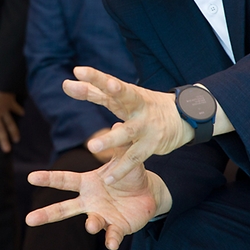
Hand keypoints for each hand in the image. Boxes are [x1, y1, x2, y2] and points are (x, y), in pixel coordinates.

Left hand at [0, 80, 23, 151]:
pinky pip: (16, 108)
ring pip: (10, 124)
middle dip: (3, 141)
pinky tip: (23, 114)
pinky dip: (19, 110)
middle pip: (0, 130)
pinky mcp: (12, 104)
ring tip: (17, 140)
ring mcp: (5, 110)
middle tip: (7, 150)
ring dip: (14, 132)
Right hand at [25, 159, 169, 249]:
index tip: (30, 177)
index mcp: (87, 183)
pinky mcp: (116, 228)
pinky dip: (111, 239)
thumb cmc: (130, 173)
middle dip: (46, 214)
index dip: (47, 178)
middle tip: (28, 220)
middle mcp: (89, 201)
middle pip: (64, 208)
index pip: (64, 180)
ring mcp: (101, 215)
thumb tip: (117, 123)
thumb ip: (119, 145)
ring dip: (90, 224)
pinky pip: (112, 235)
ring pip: (89, 222)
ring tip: (90, 225)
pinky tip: (111, 244)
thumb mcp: (125, 158)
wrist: (148, 194)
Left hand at [63, 66, 192, 183]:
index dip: (95, 76)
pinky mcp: (152, 145)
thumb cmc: (141, 106)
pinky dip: (122, 168)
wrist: (183, 118)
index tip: (78, 70)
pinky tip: (108, 179)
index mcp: (127, 93)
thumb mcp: (120, 97)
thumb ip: (92, 91)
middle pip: (124, 97)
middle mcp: (137, 106)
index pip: (109, 81)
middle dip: (114, 91)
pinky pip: (134, 158)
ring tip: (91, 148)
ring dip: (110, 140)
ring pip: (128, 132)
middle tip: (98, 88)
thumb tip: (66, 83)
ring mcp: (145, 126)